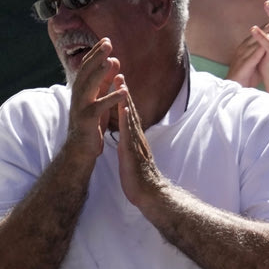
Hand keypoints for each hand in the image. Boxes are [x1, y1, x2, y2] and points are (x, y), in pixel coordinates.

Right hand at [66, 38, 124, 158]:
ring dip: (101, 72)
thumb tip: (114, 60)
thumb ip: (105, 81)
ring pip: (89, 85)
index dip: (96, 53)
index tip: (106, 40)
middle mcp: (79, 94)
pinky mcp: (87, 119)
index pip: (87, 66)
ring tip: (112, 60)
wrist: (80, 147)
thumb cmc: (92, 122)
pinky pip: (100, 106)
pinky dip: (112, 98)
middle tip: (107, 42)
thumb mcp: (99, 98)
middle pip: (86, 71)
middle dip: (97, 56)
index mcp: (82, 89)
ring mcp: (81, 106)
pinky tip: (124, 91)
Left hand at [113, 75, 164, 207]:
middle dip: (123, 92)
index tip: (117, 83)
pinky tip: (123, 106)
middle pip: (129, 110)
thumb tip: (125, 142)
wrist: (150, 195)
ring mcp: (136, 142)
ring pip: (130, 117)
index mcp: (134, 139)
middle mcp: (137, 137)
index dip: (122, 99)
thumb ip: (129, 148)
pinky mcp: (133, 150)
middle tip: (118, 73)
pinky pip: (129, 131)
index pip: (128, 115)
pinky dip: (126, 118)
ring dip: (125, 99)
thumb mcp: (131, 159)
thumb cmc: (140, 180)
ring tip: (120, 82)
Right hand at [225, 30, 264, 88]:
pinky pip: (253, 55)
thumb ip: (264, 52)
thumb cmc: (248, 76)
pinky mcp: (244, 65)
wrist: (235, 90)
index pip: (260, 31)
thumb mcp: (257, 61)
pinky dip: (261, 48)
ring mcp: (243, 55)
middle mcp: (244, 47)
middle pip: (258, 32)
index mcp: (247, 45)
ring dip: (267, 32)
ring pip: (256, 41)